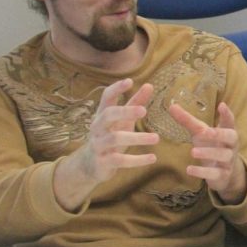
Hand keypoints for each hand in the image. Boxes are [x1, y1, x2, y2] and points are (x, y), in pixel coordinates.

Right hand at [54, 79, 158, 210]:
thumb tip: (150, 85)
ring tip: (156, 138)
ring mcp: (98, 145)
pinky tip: (152, 157)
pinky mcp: (103, 162)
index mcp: (102, 115)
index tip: (129, 81)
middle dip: (125, 112)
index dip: (116, 89)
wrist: (90, 165)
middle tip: (144, 110)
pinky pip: (120, 160)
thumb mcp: (123, 119)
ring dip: (136, 138)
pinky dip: (136, 160)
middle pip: (108, 115)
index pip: (106, 98)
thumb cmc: (110, 135)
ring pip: (115, 139)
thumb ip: (135, 103)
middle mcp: (97, 128)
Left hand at [169, 101, 246, 204]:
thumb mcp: (200, 133)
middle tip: (205, 132)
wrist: (223, 173)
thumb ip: (188, 120)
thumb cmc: (211, 146)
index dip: (227, 114)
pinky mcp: (223, 175)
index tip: (221, 105)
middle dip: (219, 134)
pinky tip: (189, 170)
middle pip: (231, 137)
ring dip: (209, 153)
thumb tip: (171, 106)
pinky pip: (215, 173)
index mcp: (227, 132)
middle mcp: (231, 145)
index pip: (229, 121)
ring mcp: (228, 160)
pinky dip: (203, 172)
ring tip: (193, 152)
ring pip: (224, 155)